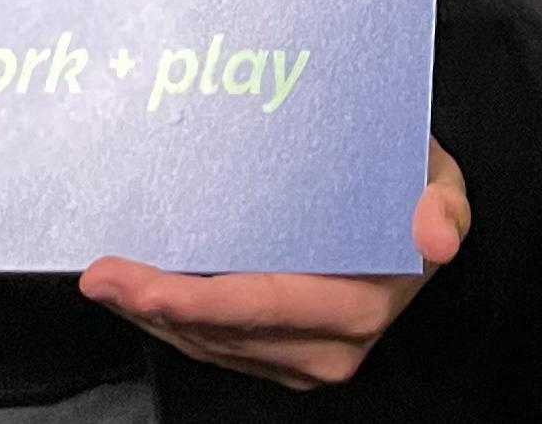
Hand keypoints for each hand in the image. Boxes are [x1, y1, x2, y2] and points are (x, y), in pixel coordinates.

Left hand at [80, 137, 467, 389]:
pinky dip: (172, 321)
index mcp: (359, 304)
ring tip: (107, 281)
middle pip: (222, 332)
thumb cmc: (413, 194)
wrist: (417, 228)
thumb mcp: (441, 182)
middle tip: (99, 276)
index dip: (197, 299)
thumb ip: (440, 204)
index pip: (262, 305)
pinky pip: (215, 346)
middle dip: (153, 307)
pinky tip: (141, 295)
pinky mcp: (281, 359)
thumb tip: (435, 235)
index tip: (144, 281)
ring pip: (209, 344)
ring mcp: (302, 360)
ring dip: (152, 316)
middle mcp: (329, 346)